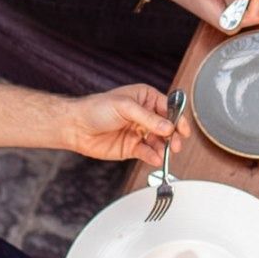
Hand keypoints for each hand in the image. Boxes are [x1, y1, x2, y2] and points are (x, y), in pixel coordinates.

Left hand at [68, 84, 185, 167]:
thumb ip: (148, 118)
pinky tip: (155, 158)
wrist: (76, 127)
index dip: (177, 118)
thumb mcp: (124, 107)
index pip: (168, 108)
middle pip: (167, 127)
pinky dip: (153, 156)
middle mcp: (145, 116)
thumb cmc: (96, 109)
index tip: (182, 129)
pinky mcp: (133, 148)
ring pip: (159, 142)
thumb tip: (168, 127)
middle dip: (172, 136)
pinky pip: (148, 153)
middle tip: (175, 144)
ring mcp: (139, 132)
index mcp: (145, 99)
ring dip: (164, 148)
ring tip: (165, 153)